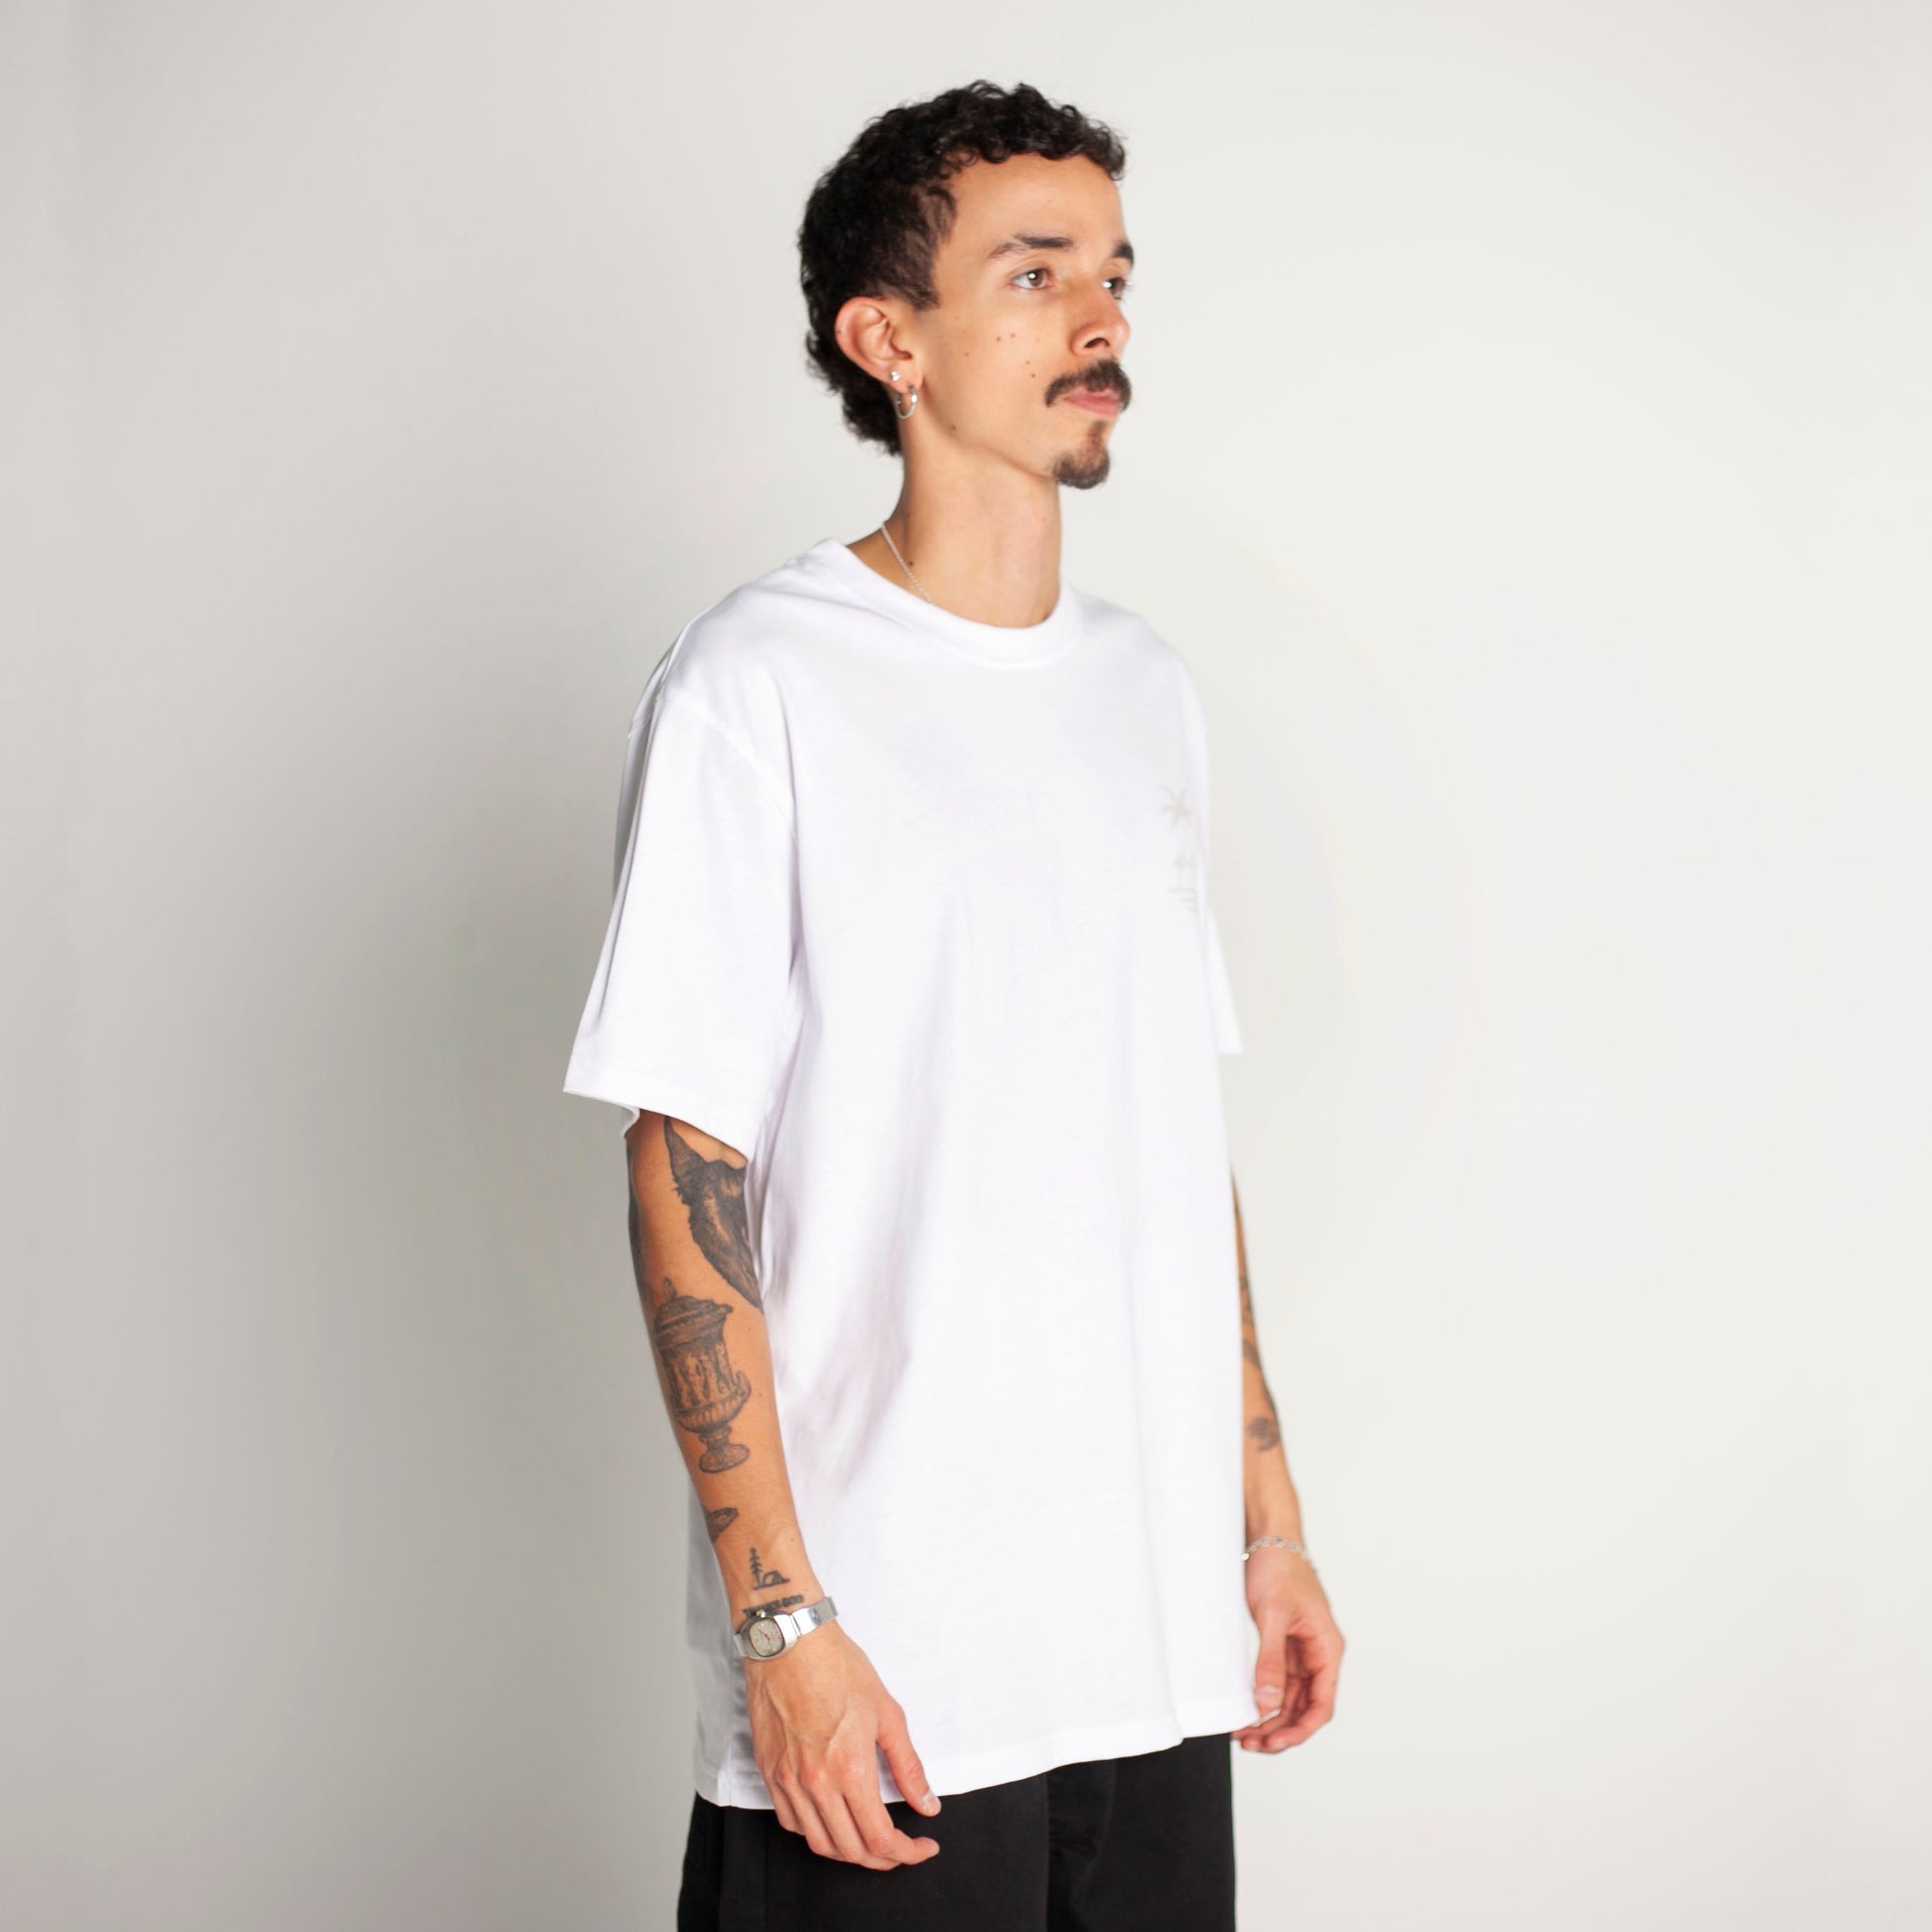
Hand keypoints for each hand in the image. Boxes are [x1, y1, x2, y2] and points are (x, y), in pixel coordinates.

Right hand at [745, 1622, 942, 1866]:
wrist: (790, 1642)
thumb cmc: (837, 1667)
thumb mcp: (887, 1712)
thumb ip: (908, 1765)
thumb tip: (927, 1803)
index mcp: (850, 1770)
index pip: (881, 1838)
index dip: (907, 1853)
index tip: (923, 1846)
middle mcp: (816, 1783)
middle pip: (851, 1850)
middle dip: (884, 1859)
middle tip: (903, 1848)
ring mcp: (788, 1780)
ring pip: (818, 1843)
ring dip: (848, 1852)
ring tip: (869, 1841)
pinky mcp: (769, 1771)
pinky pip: (791, 1822)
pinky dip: (815, 1832)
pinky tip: (831, 1821)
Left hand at [1230, 1546, 1342, 1752]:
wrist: (1268, 1539)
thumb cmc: (1278, 1569)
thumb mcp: (1273, 1615)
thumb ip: (1271, 1660)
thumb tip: (1268, 1703)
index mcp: (1327, 1649)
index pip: (1322, 1704)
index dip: (1301, 1729)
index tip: (1275, 1742)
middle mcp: (1317, 1655)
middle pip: (1305, 1708)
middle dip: (1280, 1730)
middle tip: (1249, 1743)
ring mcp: (1300, 1653)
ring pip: (1290, 1700)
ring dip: (1269, 1720)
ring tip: (1242, 1734)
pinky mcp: (1283, 1647)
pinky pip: (1277, 1683)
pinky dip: (1263, 1700)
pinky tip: (1245, 1711)